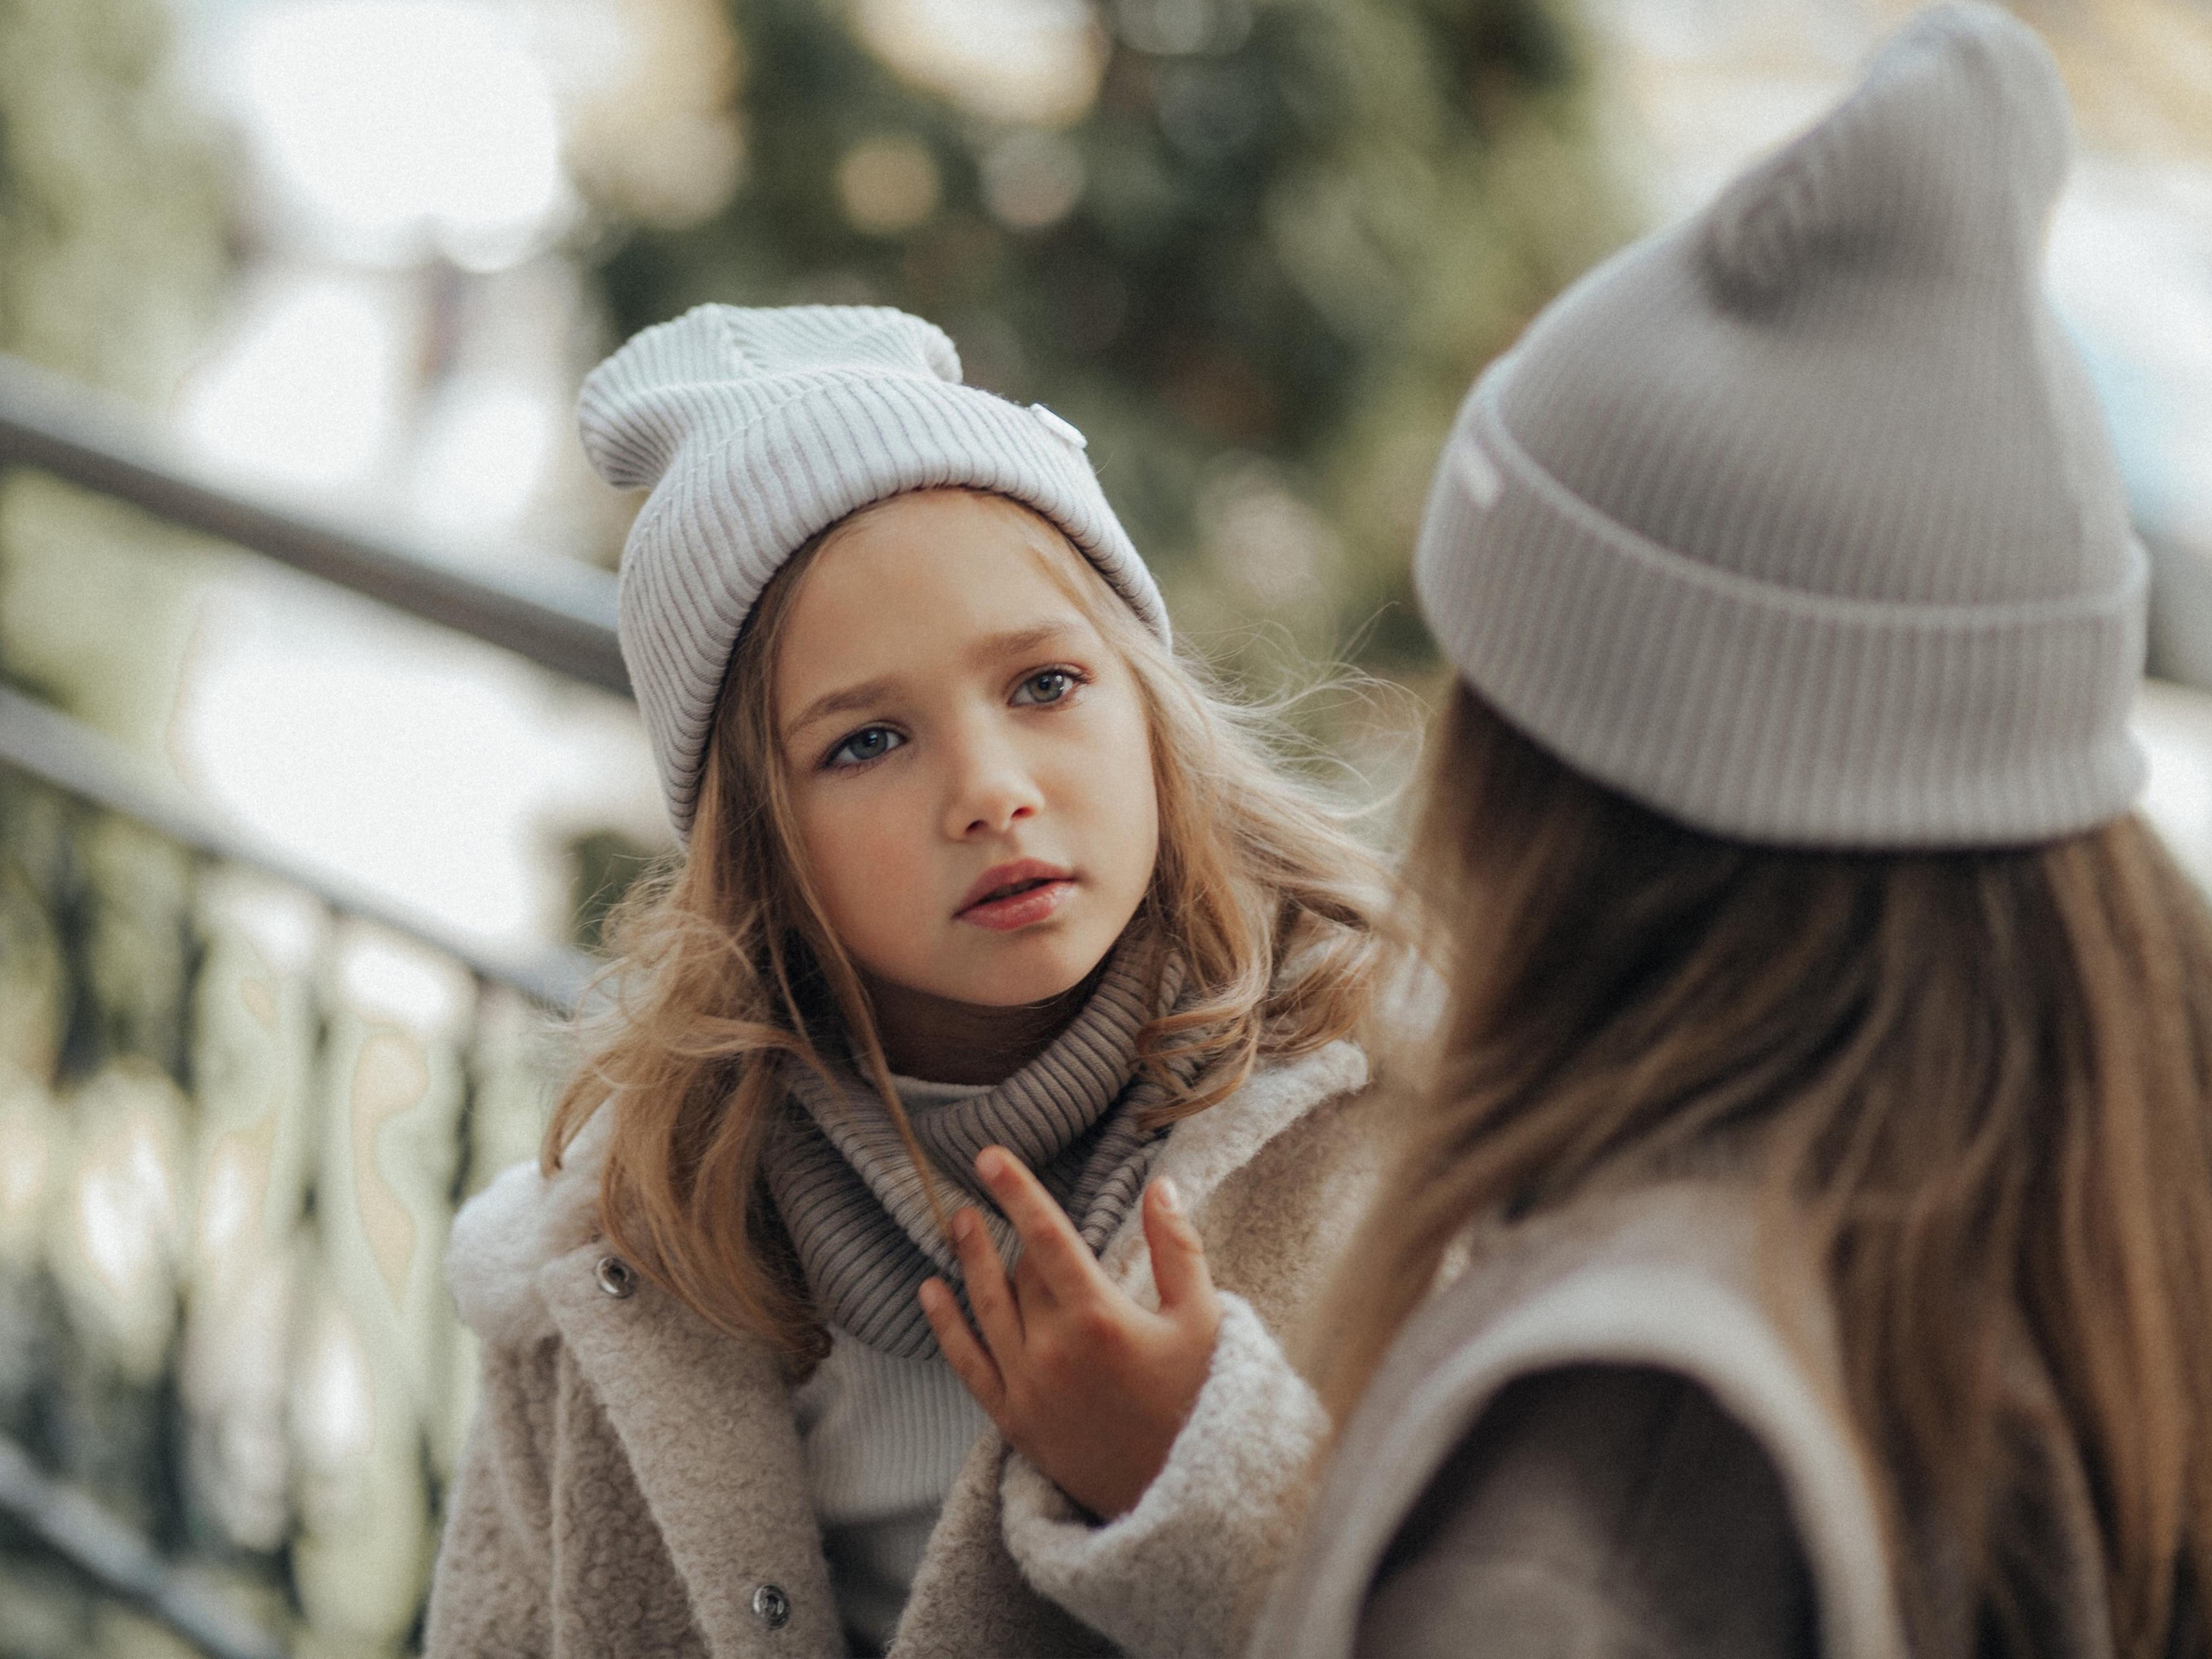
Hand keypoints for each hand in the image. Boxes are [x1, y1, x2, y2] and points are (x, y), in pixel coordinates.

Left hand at [919, 1147, 1222, 1520]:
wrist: (1185, 1497)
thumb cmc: (1199, 1402)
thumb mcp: (1203, 1319)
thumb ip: (1178, 1248)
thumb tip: (1160, 1186)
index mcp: (1099, 1319)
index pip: (1046, 1237)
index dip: (1017, 1191)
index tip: (989, 1156)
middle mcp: (1053, 1351)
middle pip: (1022, 1272)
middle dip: (1016, 1234)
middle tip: (998, 1195)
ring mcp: (1028, 1388)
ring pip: (987, 1308)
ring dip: (970, 1261)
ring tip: (959, 1222)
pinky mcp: (1015, 1421)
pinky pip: (968, 1365)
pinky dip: (946, 1326)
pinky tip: (931, 1292)